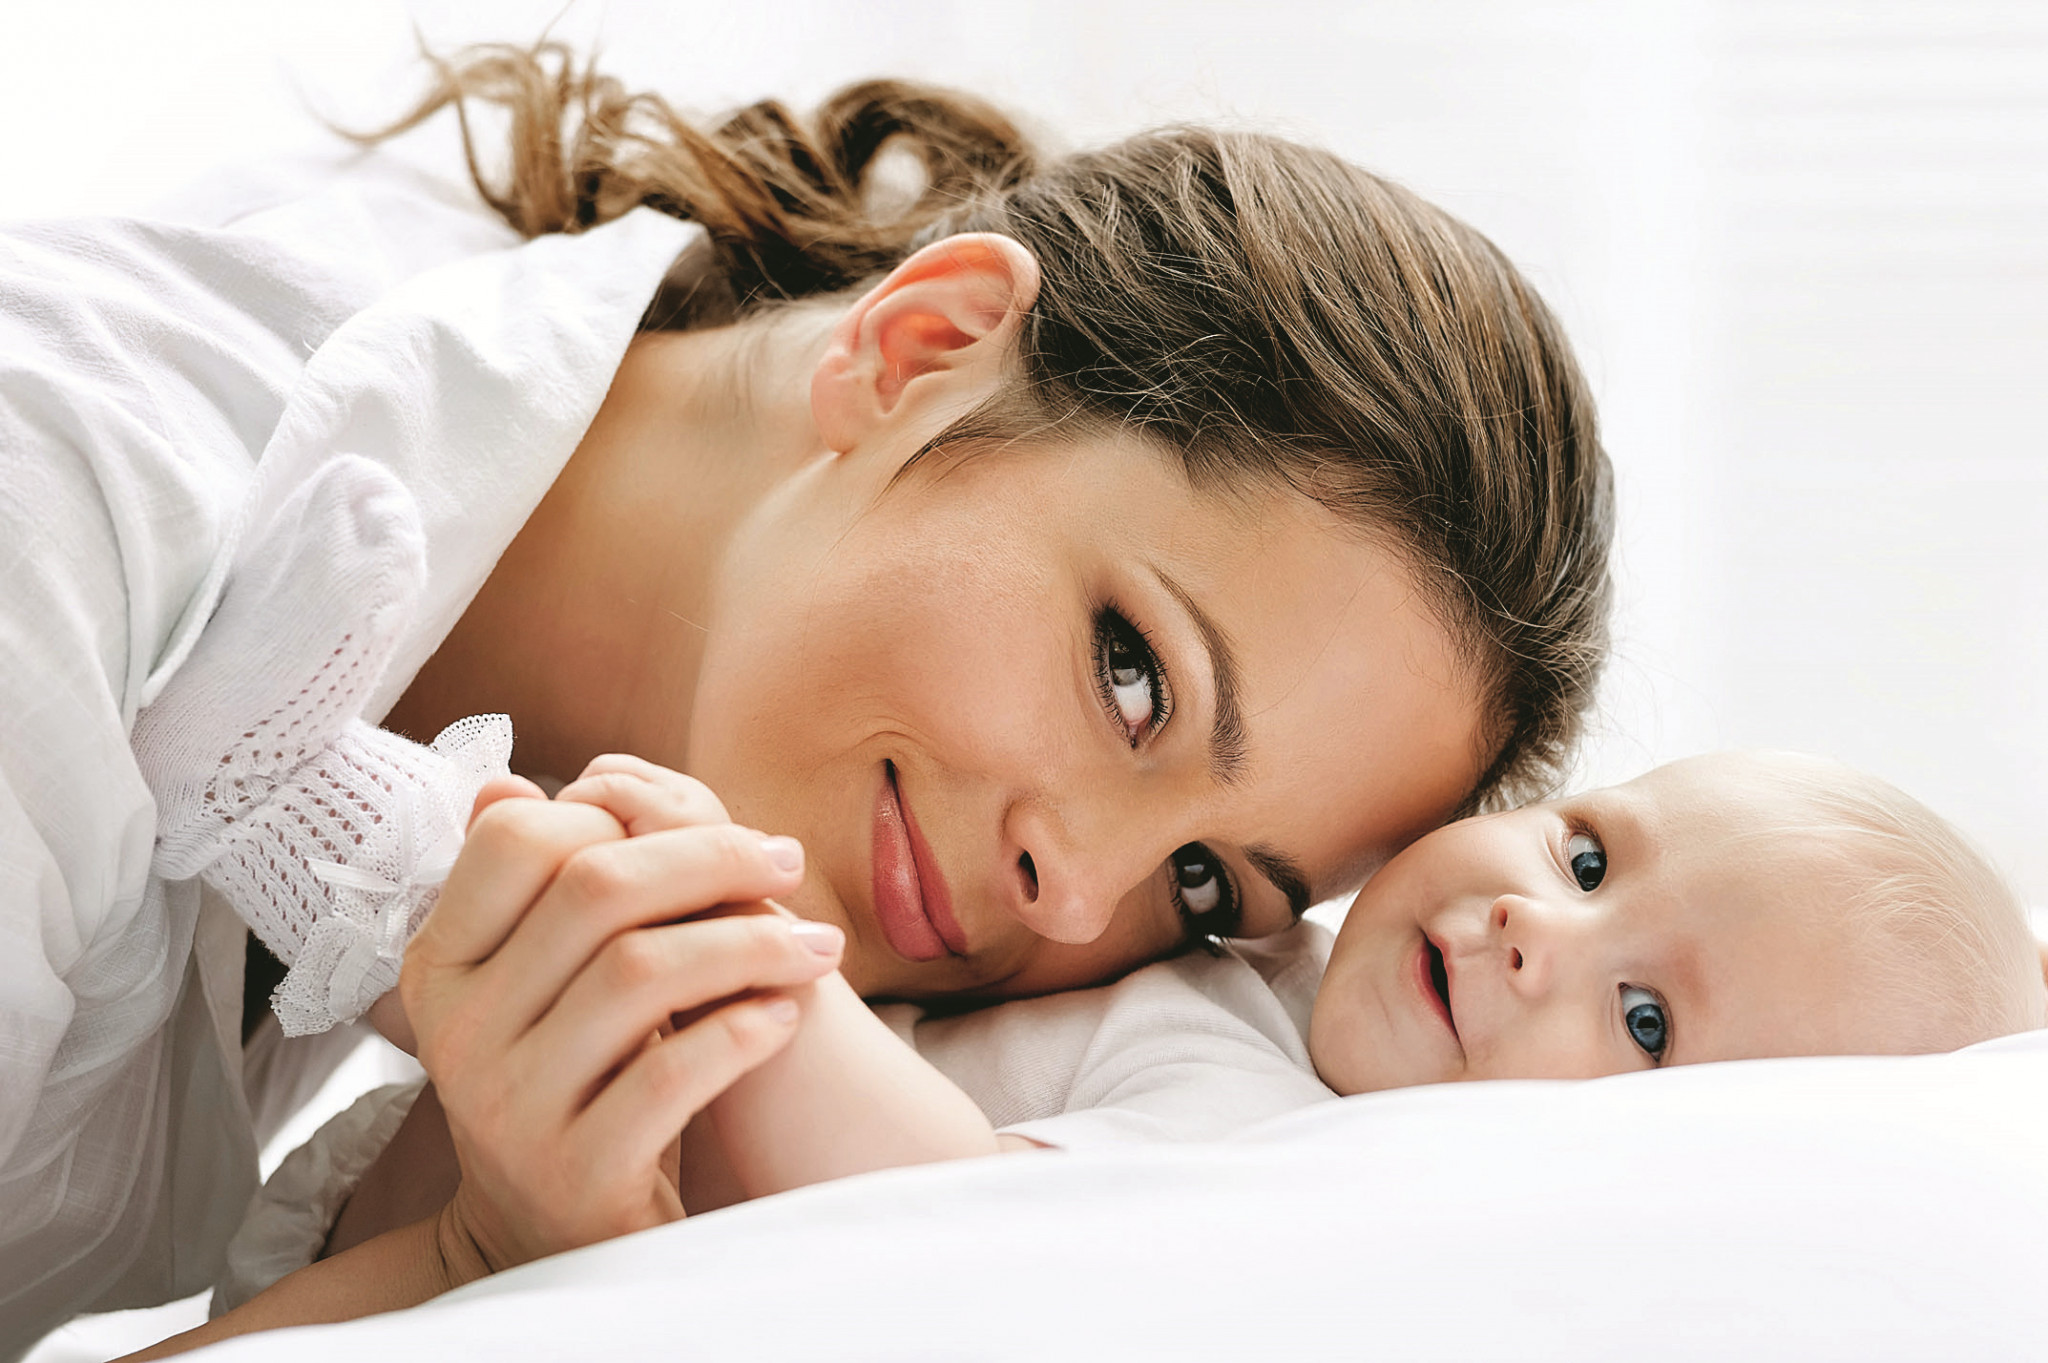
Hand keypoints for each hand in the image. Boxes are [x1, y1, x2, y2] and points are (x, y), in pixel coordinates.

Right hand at [398, 761, 839, 1276]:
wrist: (550, 1235)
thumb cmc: (569, 1076)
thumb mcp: (534, 985)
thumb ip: (532, 893)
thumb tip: (504, 782)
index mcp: (442, 965)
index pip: (519, 839)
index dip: (627, 818)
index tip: (711, 829)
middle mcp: (460, 1030)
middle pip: (596, 889)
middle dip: (713, 859)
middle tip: (787, 860)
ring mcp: (511, 1106)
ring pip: (643, 971)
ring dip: (752, 941)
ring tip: (816, 944)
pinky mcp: (576, 1172)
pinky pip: (673, 1074)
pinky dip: (744, 1031)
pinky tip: (783, 1015)